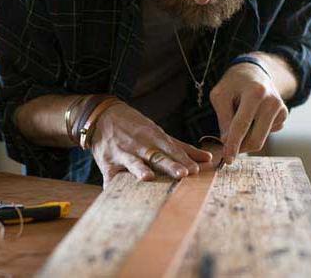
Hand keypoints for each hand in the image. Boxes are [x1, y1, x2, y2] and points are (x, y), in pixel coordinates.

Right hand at [90, 102, 211, 185]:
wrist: (102, 116)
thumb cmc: (135, 128)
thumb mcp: (158, 133)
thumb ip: (183, 147)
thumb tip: (208, 158)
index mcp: (154, 137)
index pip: (172, 149)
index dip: (183, 159)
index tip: (196, 169)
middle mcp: (140, 145)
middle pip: (157, 156)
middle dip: (169, 165)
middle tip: (183, 173)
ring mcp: (123, 154)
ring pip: (134, 163)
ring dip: (140, 170)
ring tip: (148, 177)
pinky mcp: (108, 164)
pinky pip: (110, 176)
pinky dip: (112, 185)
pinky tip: (115, 194)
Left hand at [210, 61, 287, 164]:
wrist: (254, 72)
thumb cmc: (233, 83)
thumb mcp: (220, 95)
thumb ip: (223, 118)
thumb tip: (227, 142)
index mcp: (255, 93)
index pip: (242, 125)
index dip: (233, 144)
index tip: (228, 159)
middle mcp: (272, 102)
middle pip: (256, 138)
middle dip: (240, 147)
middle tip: (227, 150)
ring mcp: (281, 109)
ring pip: (261, 138)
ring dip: (246, 138)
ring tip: (238, 119)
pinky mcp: (284, 115)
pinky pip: (267, 133)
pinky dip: (255, 131)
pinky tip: (252, 116)